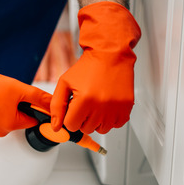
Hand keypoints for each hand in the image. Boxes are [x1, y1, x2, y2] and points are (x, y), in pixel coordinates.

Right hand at [0, 53, 49, 135]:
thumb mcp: (18, 88)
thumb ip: (38, 97)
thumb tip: (54, 104)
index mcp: (11, 125)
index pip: (32, 121)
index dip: (31, 108)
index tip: (25, 99)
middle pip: (18, 121)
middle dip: (17, 108)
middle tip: (8, 94)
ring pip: (5, 120)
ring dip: (4, 109)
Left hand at [51, 2, 140, 133]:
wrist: (111, 55)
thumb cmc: (87, 68)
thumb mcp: (65, 83)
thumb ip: (57, 106)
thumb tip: (56, 128)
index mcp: (84, 100)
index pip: (71, 125)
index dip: (70, 116)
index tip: (75, 106)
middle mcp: (101, 106)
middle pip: (86, 129)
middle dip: (83, 118)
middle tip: (86, 103)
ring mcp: (115, 108)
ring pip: (101, 129)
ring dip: (97, 120)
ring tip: (97, 104)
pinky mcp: (126, 107)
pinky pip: (116, 125)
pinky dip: (111, 119)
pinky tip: (107, 106)